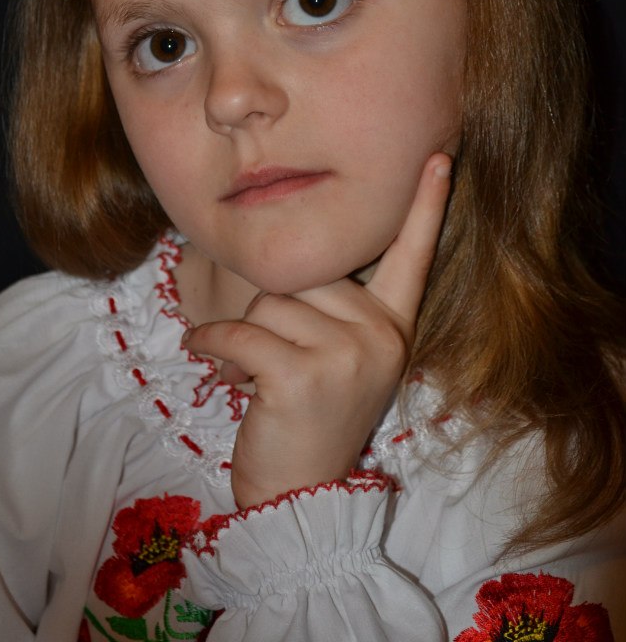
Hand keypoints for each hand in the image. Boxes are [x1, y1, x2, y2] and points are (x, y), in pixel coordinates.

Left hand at [182, 153, 451, 508]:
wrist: (297, 495)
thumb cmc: (306, 418)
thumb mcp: (333, 359)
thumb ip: (327, 309)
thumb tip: (290, 257)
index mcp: (390, 328)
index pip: (412, 257)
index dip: (426, 207)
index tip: (441, 158)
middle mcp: (379, 337)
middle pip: (306, 273)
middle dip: (274, 311)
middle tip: (272, 357)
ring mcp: (347, 357)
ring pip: (270, 301)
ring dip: (244, 336)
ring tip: (253, 374)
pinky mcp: (304, 376)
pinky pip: (241, 331)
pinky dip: (212, 345)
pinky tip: (211, 362)